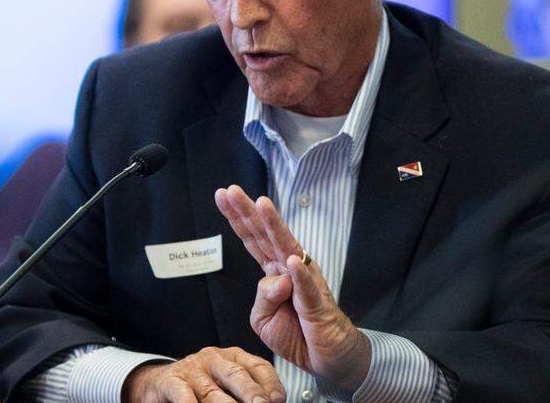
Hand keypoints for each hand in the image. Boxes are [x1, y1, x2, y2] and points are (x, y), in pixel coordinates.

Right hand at [124, 346, 284, 402]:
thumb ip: (247, 392)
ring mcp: (192, 369)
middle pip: (236, 375)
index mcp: (233, 357)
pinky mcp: (171, 381)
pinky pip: (184, 396)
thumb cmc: (200, 387)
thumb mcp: (225, 385)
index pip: (258, 366)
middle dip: (252, 393)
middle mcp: (214, 359)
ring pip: (212, 392)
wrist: (159, 384)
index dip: (271, 383)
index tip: (280, 400)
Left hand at [214, 185, 370, 394]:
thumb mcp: (263, 319)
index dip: (238, 218)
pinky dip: (300, 274)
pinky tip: (291, 260)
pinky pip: (307, 286)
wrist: (326, 358)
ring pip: (287, 249)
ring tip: (262, 205)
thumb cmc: (297, 334)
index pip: (252, 239)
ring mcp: (304, 282)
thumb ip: (262, 297)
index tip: (222, 195)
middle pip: (265, 235)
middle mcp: (289, 269)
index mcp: (273, 272)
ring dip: (274, 226)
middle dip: (248, 212)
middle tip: (231, 190)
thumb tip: (276, 279)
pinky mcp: (317, 302)